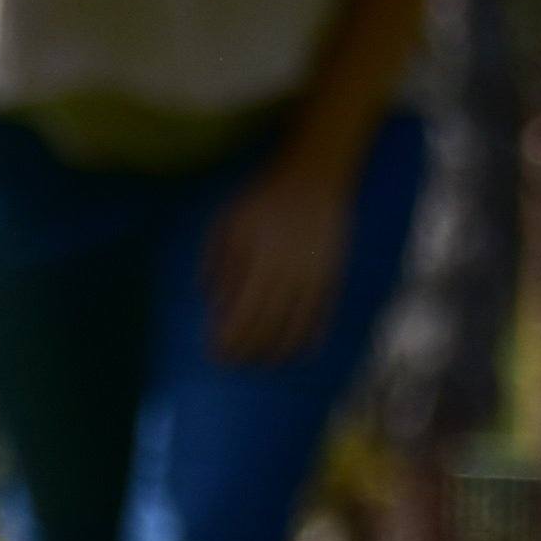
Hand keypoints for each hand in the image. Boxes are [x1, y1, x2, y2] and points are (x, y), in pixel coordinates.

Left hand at [206, 156, 351, 365]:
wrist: (313, 178)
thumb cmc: (263, 200)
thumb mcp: (228, 224)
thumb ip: (216, 263)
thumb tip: (208, 300)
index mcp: (260, 265)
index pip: (243, 317)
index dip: (229, 342)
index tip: (216, 354)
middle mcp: (289, 277)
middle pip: (267, 329)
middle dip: (247, 352)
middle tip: (233, 362)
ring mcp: (313, 279)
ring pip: (295, 329)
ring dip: (276, 352)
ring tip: (261, 362)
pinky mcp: (331, 277)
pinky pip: (322, 317)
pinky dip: (309, 339)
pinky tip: (298, 353)